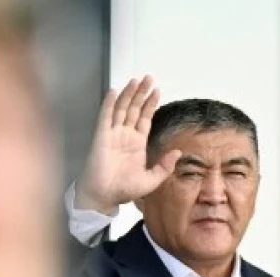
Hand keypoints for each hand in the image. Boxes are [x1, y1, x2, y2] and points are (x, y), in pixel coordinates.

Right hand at [74, 76, 180, 213]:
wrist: (104, 196)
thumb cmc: (124, 190)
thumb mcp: (151, 179)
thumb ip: (165, 166)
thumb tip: (178, 152)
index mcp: (137, 144)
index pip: (144, 119)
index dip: (150, 105)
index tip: (158, 91)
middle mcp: (125, 136)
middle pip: (134, 109)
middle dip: (141, 93)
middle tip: (149, 78)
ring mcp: (113, 134)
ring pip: (122, 109)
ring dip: (129, 94)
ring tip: (137, 80)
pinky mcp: (101, 136)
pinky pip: (106, 116)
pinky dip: (109, 103)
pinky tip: (115, 91)